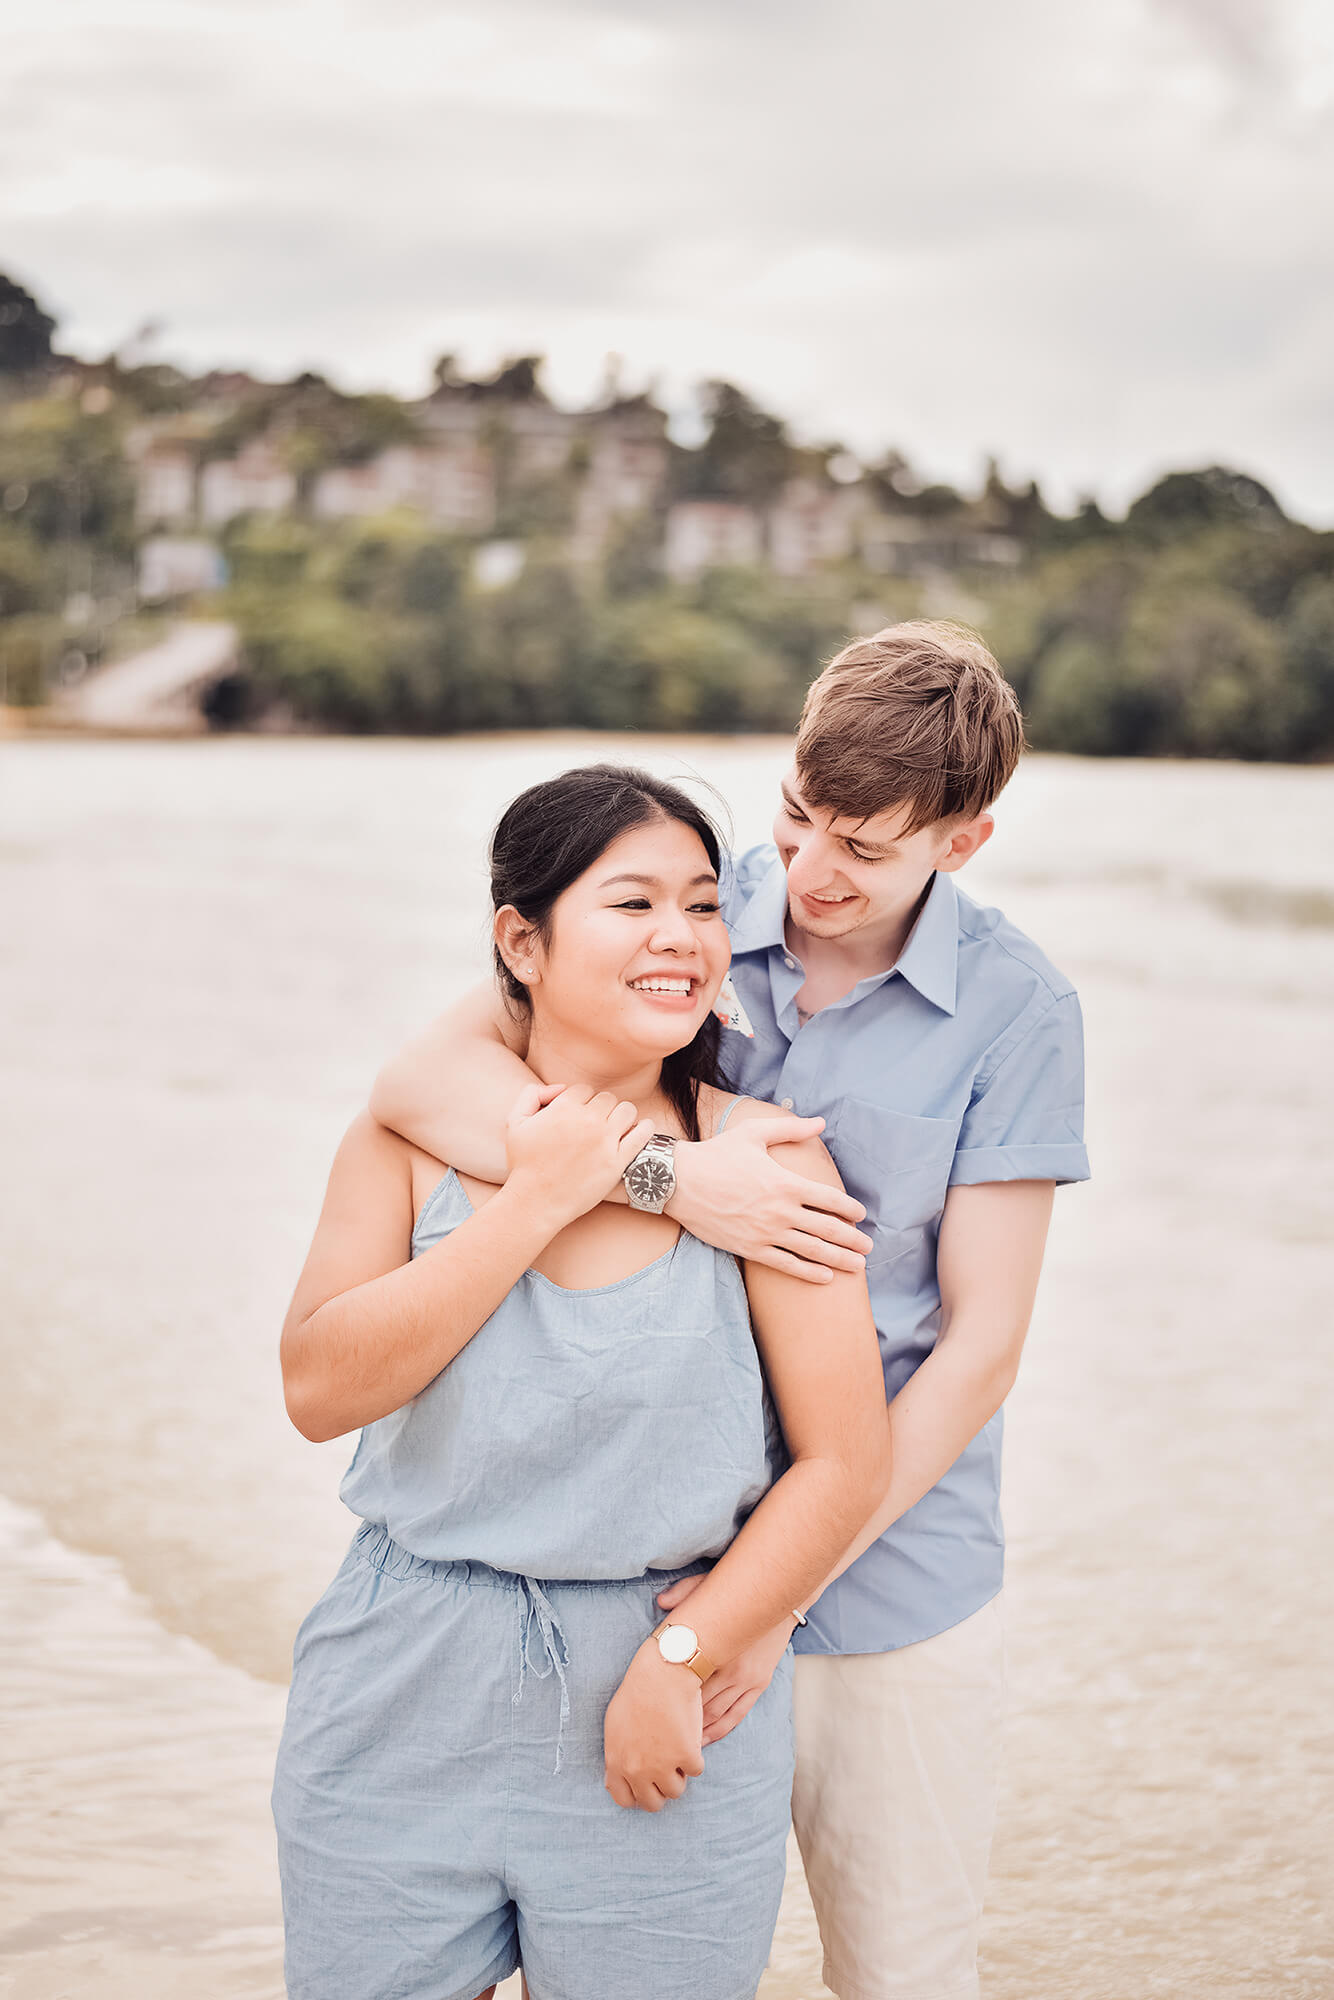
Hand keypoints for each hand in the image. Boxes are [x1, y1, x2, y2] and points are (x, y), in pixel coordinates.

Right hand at [505, 1082, 654, 1227]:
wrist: (535, 1202)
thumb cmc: (524, 1164)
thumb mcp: (515, 1123)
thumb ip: (532, 1095)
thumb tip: (560, 1088)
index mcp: (564, 1108)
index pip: (584, 1090)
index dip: (582, 1101)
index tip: (580, 1114)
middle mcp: (587, 1120)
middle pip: (607, 1098)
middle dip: (602, 1108)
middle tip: (597, 1123)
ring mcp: (605, 1141)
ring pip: (627, 1111)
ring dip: (623, 1115)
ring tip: (617, 1126)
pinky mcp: (617, 1161)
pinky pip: (642, 1135)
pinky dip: (644, 1128)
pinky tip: (641, 1129)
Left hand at [603, 1639, 704, 1811]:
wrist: (662, 1673)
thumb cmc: (637, 1692)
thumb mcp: (615, 1726)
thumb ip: (615, 1756)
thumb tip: (614, 1780)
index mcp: (617, 1763)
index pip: (624, 1800)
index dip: (637, 1793)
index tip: (646, 1783)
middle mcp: (638, 1770)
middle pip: (652, 1803)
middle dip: (660, 1789)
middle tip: (666, 1769)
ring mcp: (663, 1765)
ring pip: (676, 1791)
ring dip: (679, 1773)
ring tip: (677, 1749)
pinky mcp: (687, 1756)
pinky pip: (696, 1770)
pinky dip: (696, 1756)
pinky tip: (689, 1736)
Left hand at [656, 1574, 793, 1744]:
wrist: (779, 1597)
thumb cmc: (739, 1592)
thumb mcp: (709, 1586)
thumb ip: (684, 1592)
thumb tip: (661, 1601)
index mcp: (717, 1649)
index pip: (687, 1683)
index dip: (669, 1701)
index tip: (652, 1711)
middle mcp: (733, 1670)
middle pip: (700, 1705)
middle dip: (681, 1723)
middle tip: (660, 1736)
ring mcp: (748, 1680)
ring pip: (717, 1715)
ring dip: (698, 1732)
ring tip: (679, 1744)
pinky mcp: (759, 1683)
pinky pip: (737, 1714)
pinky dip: (719, 1729)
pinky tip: (705, 1738)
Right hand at [670, 1118, 870, 1281]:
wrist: (679, 1181)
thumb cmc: (716, 1154)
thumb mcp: (754, 1134)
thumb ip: (790, 1129)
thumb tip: (819, 1121)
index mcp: (786, 1182)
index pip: (830, 1199)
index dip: (850, 1208)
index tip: (860, 1214)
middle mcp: (781, 1210)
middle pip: (828, 1229)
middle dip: (853, 1239)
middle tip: (869, 1247)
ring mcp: (766, 1232)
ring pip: (812, 1250)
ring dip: (839, 1259)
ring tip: (858, 1266)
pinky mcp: (750, 1248)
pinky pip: (786, 1264)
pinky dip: (808, 1272)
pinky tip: (825, 1276)